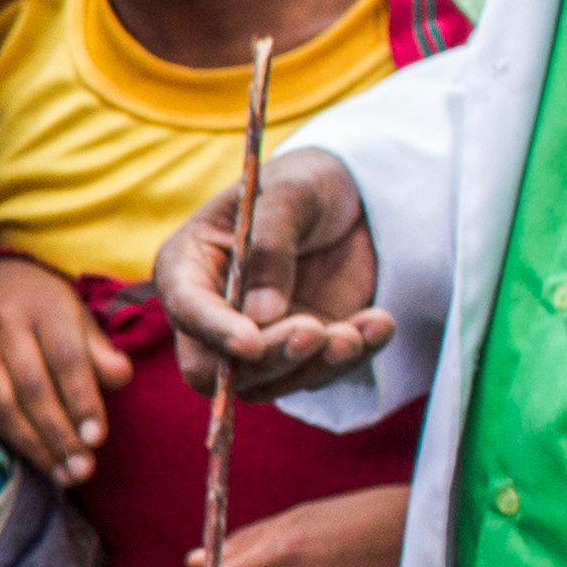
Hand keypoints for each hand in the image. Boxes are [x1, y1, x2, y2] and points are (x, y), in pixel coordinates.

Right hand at [0, 259, 124, 488]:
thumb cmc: (38, 303)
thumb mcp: (73, 312)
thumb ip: (96, 347)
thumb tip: (121, 379)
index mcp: (44, 306)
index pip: (65, 359)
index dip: (81, 401)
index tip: (97, 439)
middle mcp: (4, 324)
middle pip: (31, 388)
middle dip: (59, 434)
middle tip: (82, 470)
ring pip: (1, 405)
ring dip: (33, 446)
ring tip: (62, 475)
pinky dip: (7, 439)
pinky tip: (33, 459)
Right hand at [150, 148, 388, 400]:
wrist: (353, 198)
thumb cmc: (304, 184)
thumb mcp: (289, 194)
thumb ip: (271, 246)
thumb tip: (261, 315)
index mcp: (188, 268)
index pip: (188, 311)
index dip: (215, 331)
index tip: (251, 342)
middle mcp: (214, 314)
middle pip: (219, 368)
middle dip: (269, 358)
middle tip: (315, 331)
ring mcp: (257, 338)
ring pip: (268, 382)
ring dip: (314, 365)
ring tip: (356, 331)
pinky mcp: (301, 351)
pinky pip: (318, 374)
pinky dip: (350, 357)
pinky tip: (378, 324)